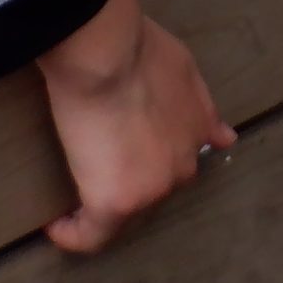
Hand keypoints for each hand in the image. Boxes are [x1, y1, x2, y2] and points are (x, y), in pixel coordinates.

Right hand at [39, 0, 234, 253]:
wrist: (108, 54)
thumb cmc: (137, 48)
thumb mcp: (184, 69)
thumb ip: (201, 107)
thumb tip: (225, 138)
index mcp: (198, 133)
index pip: (181, 159)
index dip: (156, 158)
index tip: (134, 158)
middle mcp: (182, 167)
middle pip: (155, 183)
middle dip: (131, 176)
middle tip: (97, 160)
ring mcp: (152, 189)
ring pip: (127, 206)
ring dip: (105, 199)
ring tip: (73, 189)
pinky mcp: (115, 202)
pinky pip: (93, 233)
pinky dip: (74, 233)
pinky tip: (57, 226)